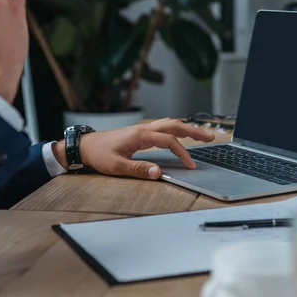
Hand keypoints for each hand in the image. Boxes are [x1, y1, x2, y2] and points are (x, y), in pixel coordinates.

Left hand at [55, 119, 214, 179]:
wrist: (85, 146)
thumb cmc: (99, 155)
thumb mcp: (117, 166)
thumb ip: (138, 169)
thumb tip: (159, 173)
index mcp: (140, 135)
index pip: (169, 141)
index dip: (183, 152)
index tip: (191, 165)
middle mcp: (144, 129)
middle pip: (174, 126)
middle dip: (194, 131)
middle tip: (211, 136)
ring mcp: (142, 129)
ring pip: (169, 123)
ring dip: (186, 128)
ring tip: (201, 134)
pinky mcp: (139, 132)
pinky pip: (162, 126)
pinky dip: (175, 128)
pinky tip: (180, 134)